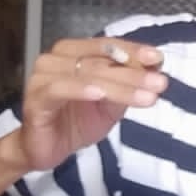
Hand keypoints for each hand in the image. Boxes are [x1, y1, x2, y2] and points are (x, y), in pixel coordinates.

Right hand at [15, 37, 166, 171]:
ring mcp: (43, 77)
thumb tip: (156, 66)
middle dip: (134, 72)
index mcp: (74, 53)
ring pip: (86, 74)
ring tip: (145, 96)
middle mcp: (57, 59)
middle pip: (100, 60)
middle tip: (160, 83)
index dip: (133, 50)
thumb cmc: (76, 122)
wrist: (47, 150)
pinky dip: (81, 89)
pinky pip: (59, 89)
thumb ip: (128, 84)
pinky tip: (99, 94)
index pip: (107, 45)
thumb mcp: (111, 104)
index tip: (158, 59)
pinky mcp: (35, 98)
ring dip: (118, 85)